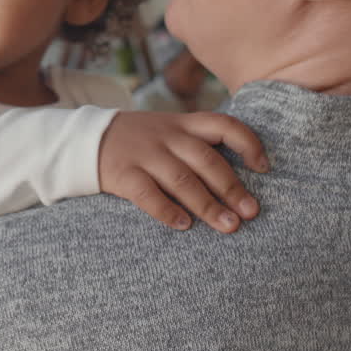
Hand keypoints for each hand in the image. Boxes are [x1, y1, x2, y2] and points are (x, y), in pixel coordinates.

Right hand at [98, 111, 268, 233]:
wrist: (87, 139)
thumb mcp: (167, 129)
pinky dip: (167, 211)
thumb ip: (197, 144)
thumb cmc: (138, 141)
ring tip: (228, 226)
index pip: (223, 125)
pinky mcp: (123, 174)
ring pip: (182, 180)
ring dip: (208, 205)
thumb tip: (239, 176)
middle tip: (251, 213)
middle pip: (207, 160)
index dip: (248, 143)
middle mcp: (166, 137)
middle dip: (232, 188)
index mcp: (182, 124)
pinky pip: (148, 195)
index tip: (263, 167)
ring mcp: (144, 155)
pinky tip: (183, 225)